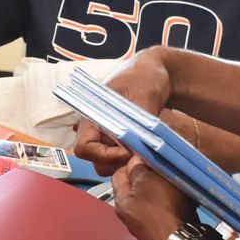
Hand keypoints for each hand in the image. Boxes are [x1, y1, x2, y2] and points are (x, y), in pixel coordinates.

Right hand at [73, 50, 175, 175]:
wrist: (155, 74)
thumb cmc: (143, 76)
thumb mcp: (143, 94)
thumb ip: (137, 122)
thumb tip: (137, 149)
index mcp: (92, 115)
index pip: (84, 148)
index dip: (104, 155)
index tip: (128, 151)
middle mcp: (96, 130)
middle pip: (96, 161)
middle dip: (117, 162)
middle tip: (141, 153)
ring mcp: (109, 138)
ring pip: (110, 164)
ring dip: (127, 162)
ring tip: (147, 148)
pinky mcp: (122, 144)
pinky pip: (123, 161)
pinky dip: (135, 159)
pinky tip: (149, 147)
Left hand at [108, 157, 195, 239]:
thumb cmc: (164, 209)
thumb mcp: (148, 180)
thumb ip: (138, 168)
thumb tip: (135, 161)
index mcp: (120, 202)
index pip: (119, 174)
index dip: (132, 162)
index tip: (146, 157)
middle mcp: (128, 216)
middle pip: (135, 187)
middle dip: (147, 176)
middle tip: (161, 169)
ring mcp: (144, 225)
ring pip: (150, 198)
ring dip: (160, 189)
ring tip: (172, 182)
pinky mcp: (159, 230)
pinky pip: (161, 209)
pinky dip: (168, 202)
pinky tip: (179, 199)